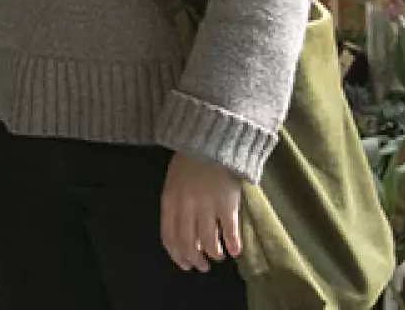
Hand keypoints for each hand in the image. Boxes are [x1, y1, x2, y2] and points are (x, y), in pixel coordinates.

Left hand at [161, 151, 242, 271]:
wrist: (212, 139)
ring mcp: (206, 205)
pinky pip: (229, 231)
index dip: (177, 255)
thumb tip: (185, 237)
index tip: (185, 264)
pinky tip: (235, 250)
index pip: (169, 237)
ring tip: (218, 256)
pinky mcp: (227, 203)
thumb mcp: (174, 181)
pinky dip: (232, 245)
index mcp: (169, 199)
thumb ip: (176, 206)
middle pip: (188, 243)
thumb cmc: (191, 160)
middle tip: (202, 266)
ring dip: (214, 254)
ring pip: (208, 242)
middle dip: (195, 259)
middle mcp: (186, 206)